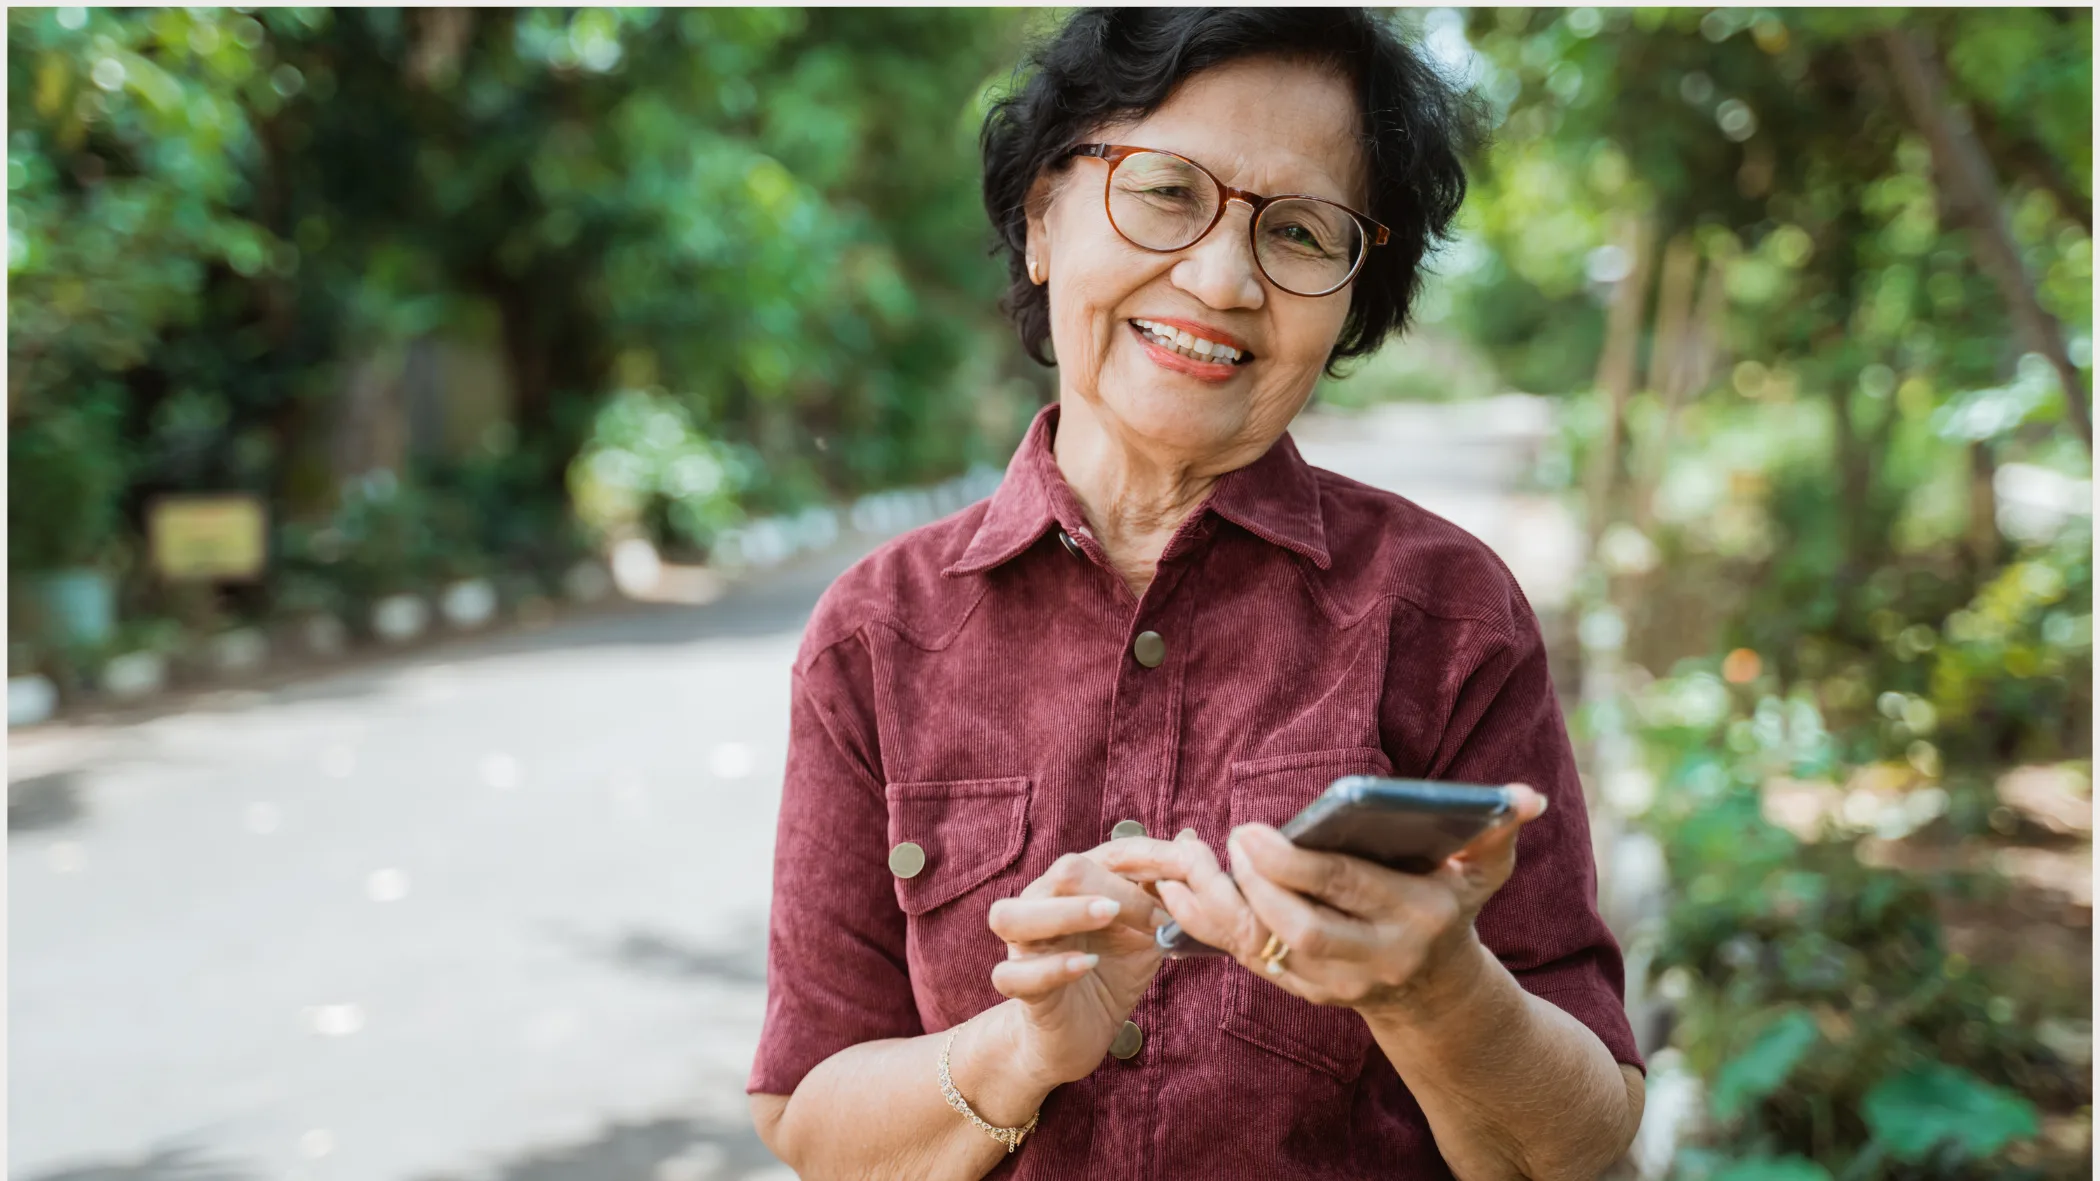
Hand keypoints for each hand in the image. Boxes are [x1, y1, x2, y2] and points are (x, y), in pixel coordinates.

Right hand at [985, 842, 1171, 1087]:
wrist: (1081, 1031)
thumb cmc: (1111, 972)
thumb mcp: (1147, 933)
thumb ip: (1165, 893)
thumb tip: (1190, 838)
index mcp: (1077, 883)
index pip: (1112, 853)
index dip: (1152, 857)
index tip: (1190, 870)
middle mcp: (1042, 903)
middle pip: (1065, 872)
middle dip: (1117, 888)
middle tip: (1157, 918)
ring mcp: (1023, 945)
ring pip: (1013, 915)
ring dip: (1065, 912)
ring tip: (1108, 917)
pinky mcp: (1017, 986)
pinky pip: (1013, 973)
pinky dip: (1051, 967)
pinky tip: (1087, 965)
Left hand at [1098, 786, 1547, 1019]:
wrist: (1438, 995)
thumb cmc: (1451, 907)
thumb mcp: (1481, 873)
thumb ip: (1497, 831)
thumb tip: (1524, 798)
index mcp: (1417, 918)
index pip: (1347, 889)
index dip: (1293, 862)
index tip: (1251, 828)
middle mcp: (1377, 958)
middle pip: (1303, 928)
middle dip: (1256, 884)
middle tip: (1229, 839)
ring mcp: (1340, 984)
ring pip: (1269, 950)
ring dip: (1222, 906)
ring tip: (1191, 861)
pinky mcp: (1308, 994)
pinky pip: (1251, 961)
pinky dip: (1210, 928)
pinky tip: (1180, 889)